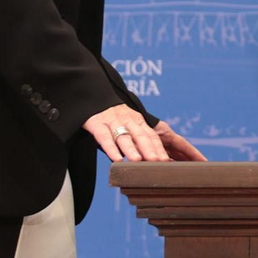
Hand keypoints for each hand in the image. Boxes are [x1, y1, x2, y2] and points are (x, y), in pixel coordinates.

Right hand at [84, 104, 205, 161]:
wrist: (92, 96)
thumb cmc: (112, 116)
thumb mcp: (127, 123)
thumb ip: (137, 140)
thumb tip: (148, 160)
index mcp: (137, 121)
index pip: (151, 135)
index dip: (158, 148)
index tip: (166, 160)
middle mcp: (128, 120)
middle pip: (141, 135)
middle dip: (150, 149)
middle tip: (158, 161)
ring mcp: (113, 121)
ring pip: (124, 136)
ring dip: (131, 149)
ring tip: (138, 160)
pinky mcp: (97, 123)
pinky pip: (104, 136)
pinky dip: (111, 148)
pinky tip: (116, 159)